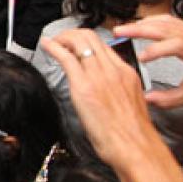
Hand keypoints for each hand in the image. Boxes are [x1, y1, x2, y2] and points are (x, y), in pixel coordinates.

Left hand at [40, 27, 164, 168]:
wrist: (135, 147)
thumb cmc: (133, 134)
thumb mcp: (131, 103)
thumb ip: (118, 90)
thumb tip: (105, 91)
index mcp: (126, 73)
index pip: (104, 46)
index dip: (87, 41)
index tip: (77, 44)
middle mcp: (113, 70)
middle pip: (91, 38)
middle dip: (72, 34)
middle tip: (61, 39)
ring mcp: (99, 76)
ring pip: (79, 43)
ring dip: (62, 38)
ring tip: (53, 42)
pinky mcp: (83, 86)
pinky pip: (66, 58)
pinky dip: (53, 47)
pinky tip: (47, 46)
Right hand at [111, 15, 182, 108]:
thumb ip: (167, 100)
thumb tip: (144, 98)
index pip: (178, 46)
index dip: (157, 50)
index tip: (141, 58)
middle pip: (167, 28)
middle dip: (140, 29)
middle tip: (119, 31)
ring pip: (167, 21)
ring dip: (143, 23)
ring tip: (124, 28)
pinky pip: (170, 20)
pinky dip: (152, 21)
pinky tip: (140, 25)